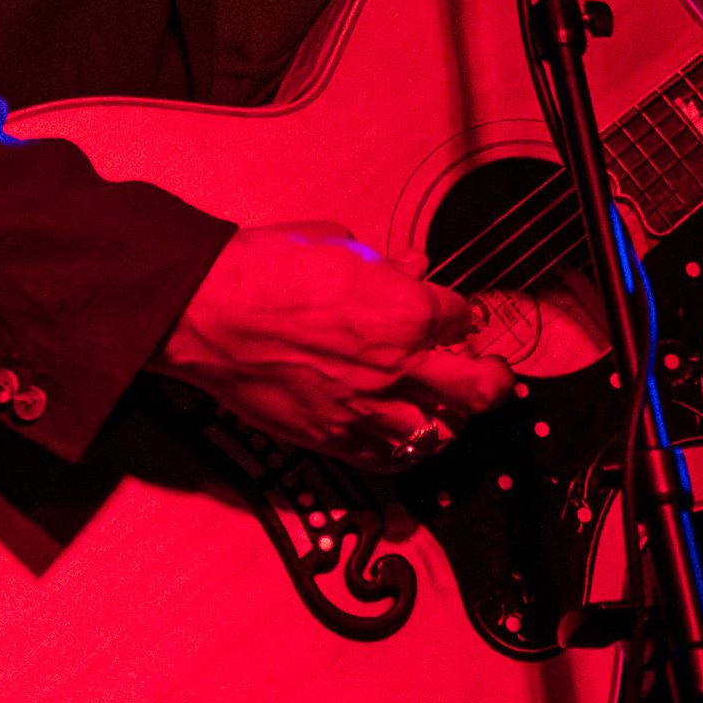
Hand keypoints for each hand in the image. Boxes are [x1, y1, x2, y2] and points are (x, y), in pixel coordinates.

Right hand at [160, 222, 511, 469]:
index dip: (465, 315)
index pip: (461, 318)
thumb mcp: (337, 244)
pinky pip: (388, 458)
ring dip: (449, 417)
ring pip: (438, 432)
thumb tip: (407, 268)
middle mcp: (398, 366)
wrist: (209, 312)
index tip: (462, 317)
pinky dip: (405, 450)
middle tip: (492, 374)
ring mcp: (367, 408)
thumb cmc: (265, 270)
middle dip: (493, 379)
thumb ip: (382, 264)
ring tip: (447, 408)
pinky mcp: (333, 436)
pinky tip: (404, 436)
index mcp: (405, 310)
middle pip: (477, 389)